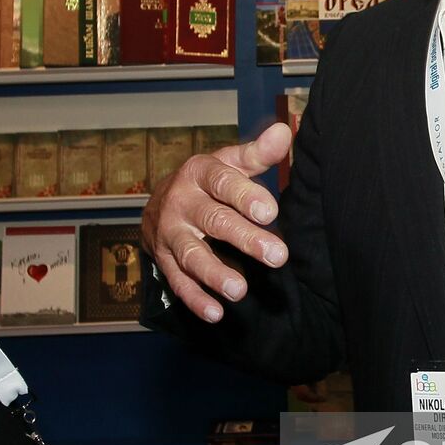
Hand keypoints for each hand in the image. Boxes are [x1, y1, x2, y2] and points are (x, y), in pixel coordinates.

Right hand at [141, 122, 291, 322]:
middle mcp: (181, 203)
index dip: (244, 196)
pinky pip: (178, 282)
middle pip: (213, 221)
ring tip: (240, 290)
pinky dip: (195, 299)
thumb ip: (257, 153)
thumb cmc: (207, 181)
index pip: (222, 183)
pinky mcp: (165, 261)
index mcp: (199, 174)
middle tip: (276, 255)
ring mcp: (170, 234)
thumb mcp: (229, 162)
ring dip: (214, 273)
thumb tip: (285, 131)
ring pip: (191, 255)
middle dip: (244, 239)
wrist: (159, 203)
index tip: (270, 211)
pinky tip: (216, 313)